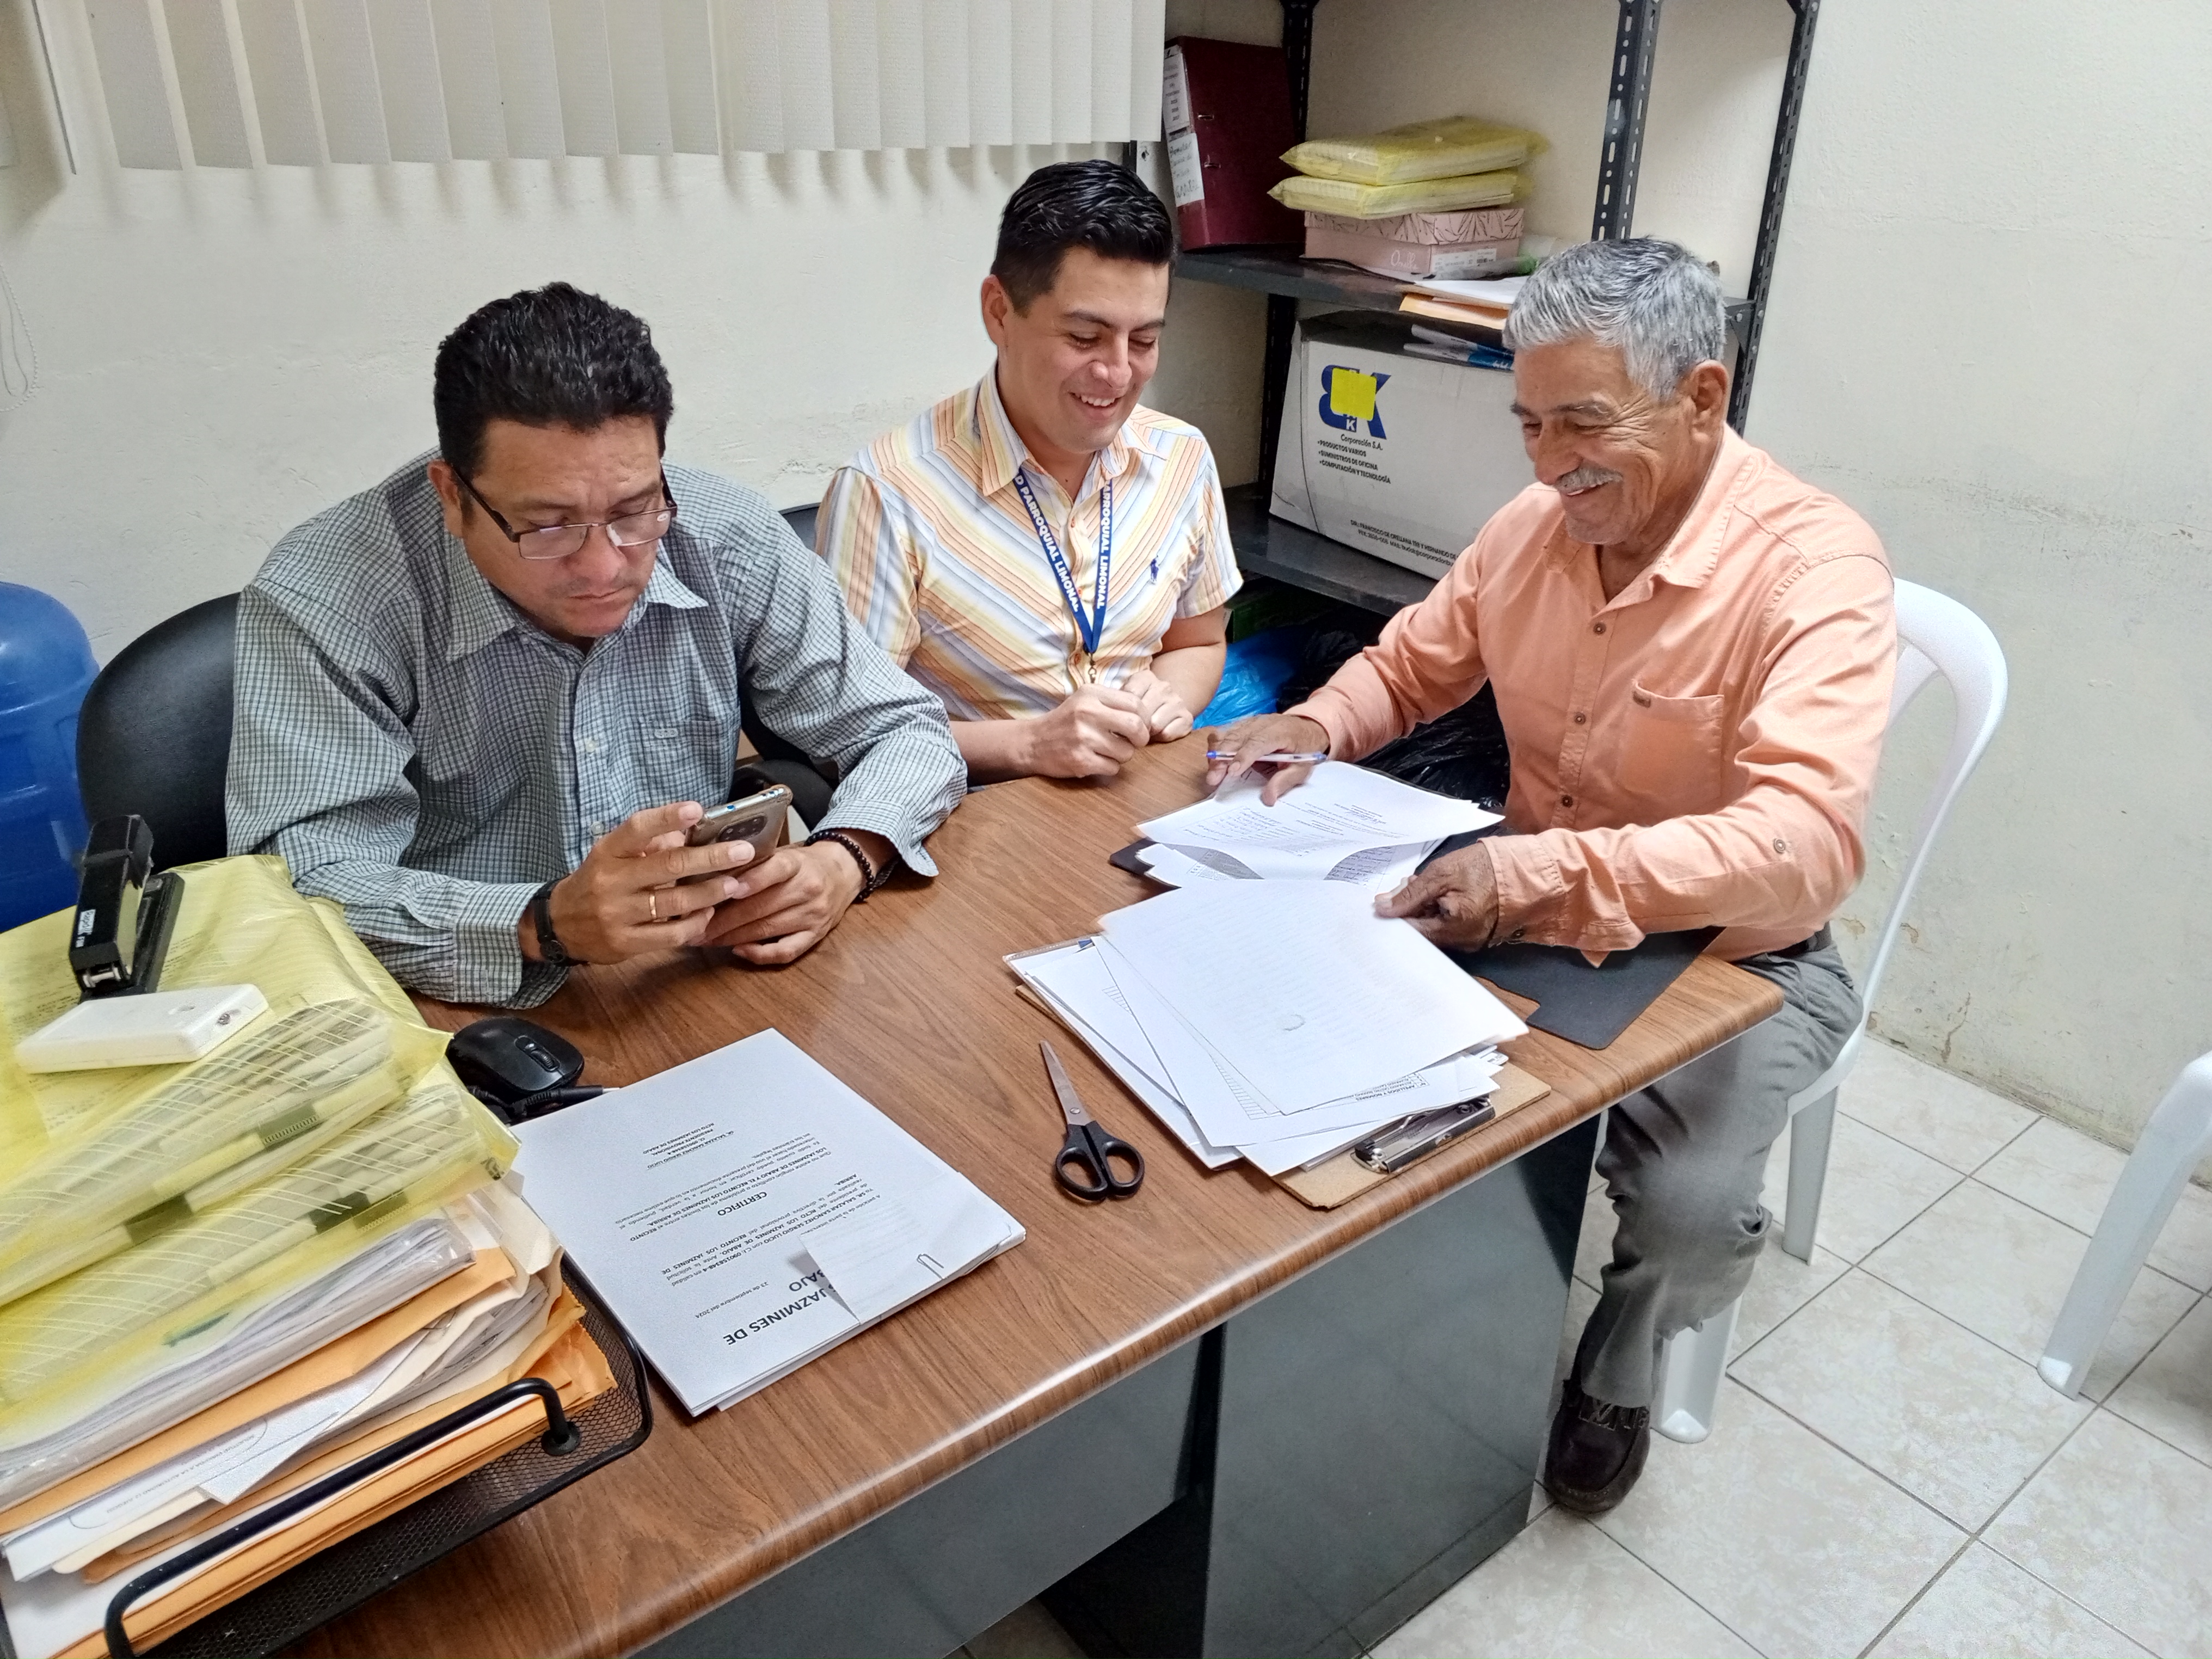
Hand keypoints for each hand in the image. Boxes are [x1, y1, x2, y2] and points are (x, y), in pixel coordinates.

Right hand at [523, 803, 757, 964]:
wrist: (559, 924)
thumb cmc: (598, 882)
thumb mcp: (613, 856)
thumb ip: (648, 844)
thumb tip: (689, 833)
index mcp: (608, 852)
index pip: (637, 828)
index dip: (667, 817)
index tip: (697, 809)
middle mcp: (611, 880)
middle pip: (668, 865)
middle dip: (711, 858)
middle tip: (742, 851)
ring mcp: (617, 914)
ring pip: (675, 902)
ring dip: (711, 893)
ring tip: (735, 885)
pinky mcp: (625, 943)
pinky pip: (670, 934)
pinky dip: (695, 924)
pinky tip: (708, 914)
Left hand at [696, 839, 871, 964]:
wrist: (843, 872)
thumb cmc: (802, 863)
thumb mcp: (782, 851)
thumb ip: (753, 862)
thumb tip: (707, 873)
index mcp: (798, 863)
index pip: (773, 870)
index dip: (748, 881)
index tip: (720, 890)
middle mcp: (808, 890)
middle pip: (761, 907)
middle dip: (722, 919)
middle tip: (694, 925)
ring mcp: (813, 915)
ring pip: (767, 930)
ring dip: (731, 937)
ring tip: (705, 939)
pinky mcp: (816, 936)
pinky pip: (785, 952)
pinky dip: (760, 954)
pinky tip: (738, 950)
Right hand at [1020, 685, 1149, 777]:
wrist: (1032, 742)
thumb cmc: (1065, 722)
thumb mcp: (1085, 700)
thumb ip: (1113, 702)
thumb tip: (1145, 717)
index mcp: (1091, 694)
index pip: (1136, 703)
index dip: (1145, 718)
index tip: (1141, 726)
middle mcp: (1087, 713)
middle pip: (1136, 726)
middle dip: (1141, 738)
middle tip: (1135, 742)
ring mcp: (1083, 738)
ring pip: (1126, 752)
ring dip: (1122, 755)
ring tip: (1107, 751)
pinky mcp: (1080, 761)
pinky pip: (1113, 768)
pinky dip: (1109, 767)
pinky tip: (1096, 760)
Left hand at [1122, 666, 1195, 741]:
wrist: (1167, 704)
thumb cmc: (1141, 704)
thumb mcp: (1126, 697)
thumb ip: (1118, 704)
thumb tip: (1112, 723)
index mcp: (1146, 678)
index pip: (1130, 697)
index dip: (1123, 712)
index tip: (1122, 717)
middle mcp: (1164, 687)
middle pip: (1143, 714)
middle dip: (1136, 725)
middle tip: (1133, 728)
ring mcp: (1177, 701)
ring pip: (1155, 725)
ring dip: (1148, 733)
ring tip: (1146, 730)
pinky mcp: (1187, 718)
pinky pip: (1167, 734)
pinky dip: (1160, 738)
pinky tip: (1158, 733)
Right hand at [1202, 713, 1329, 803]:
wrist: (1305, 727)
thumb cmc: (1303, 748)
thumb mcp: (1302, 768)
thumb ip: (1284, 782)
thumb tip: (1268, 799)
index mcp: (1279, 733)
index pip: (1257, 743)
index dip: (1243, 756)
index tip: (1232, 772)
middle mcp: (1261, 724)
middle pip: (1235, 738)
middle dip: (1221, 759)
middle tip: (1213, 779)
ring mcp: (1249, 722)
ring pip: (1225, 734)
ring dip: (1215, 754)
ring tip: (1212, 774)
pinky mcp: (1242, 725)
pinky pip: (1224, 733)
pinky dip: (1217, 747)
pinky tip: (1215, 762)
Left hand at [1374, 842, 1499, 950]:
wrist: (1521, 867)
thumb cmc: (1484, 866)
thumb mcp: (1441, 873)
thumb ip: (1411, 894)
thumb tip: (1383, 908)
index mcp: (1455, 927)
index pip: (1412, 932)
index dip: (1396, 917)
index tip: (1385, 903)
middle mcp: (1464, 942)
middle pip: (1422, 933)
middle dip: (1411, 911)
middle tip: (1409, 886)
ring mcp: (1471, 941)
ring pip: (1434, 931)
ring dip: (1424, 911)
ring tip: (1426, 887)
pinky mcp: (1476, 936)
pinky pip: (1449, 930)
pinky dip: (1438, 914)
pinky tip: (1439, 896)